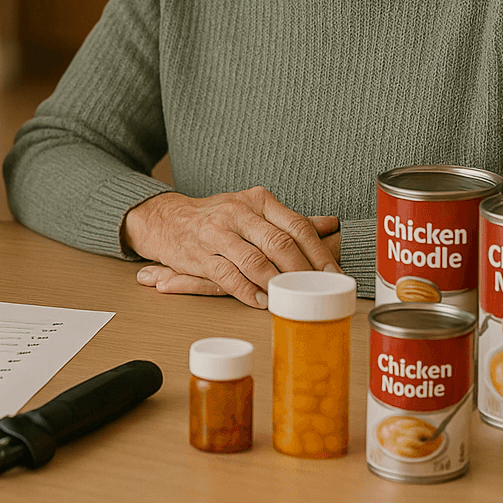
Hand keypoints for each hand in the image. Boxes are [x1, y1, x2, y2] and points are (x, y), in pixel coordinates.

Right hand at [135, 219, 341, 295]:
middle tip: (318, 291)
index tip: (334, 273)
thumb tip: (330, 224)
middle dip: (303, 271)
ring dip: (276, 283)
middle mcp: (237, 213)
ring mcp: (217, 234)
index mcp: (257, 201)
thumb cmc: (218, 216)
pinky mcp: (199, 255)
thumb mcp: (255, 209)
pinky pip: (228, 276)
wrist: (168, 220)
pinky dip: (247, 292)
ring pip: (254, 260)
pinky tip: (262, 301)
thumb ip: (290, 220)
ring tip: (292, 298)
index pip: (296, 225)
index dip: (319, 252)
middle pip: (279, 243)